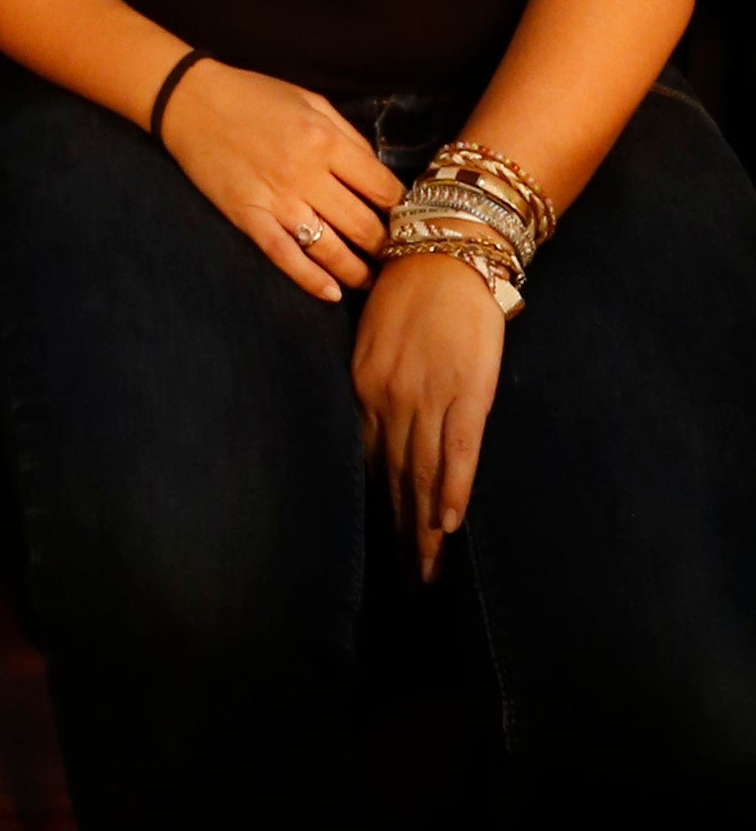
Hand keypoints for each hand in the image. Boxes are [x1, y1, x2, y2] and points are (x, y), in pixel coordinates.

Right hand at [157, 61, 402, 302]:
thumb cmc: (255, 96)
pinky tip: (331, 293)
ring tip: (369, 280)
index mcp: (326, 141)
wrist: (192, 101)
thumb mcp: (310, 101)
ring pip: (330, 249)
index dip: (402, 210)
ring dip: (357, 272)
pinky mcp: (248, 217)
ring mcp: (276, 200)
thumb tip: (378, 174)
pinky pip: (286, 257)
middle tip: (393, 257)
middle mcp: (306, 174)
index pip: (382, 189)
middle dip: (384, 246)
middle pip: (362, 226)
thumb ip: (348, 136)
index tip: (408, 222)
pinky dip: (311, 280)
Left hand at [353, 250, 505, 578]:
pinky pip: (458, 451)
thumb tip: (376, 425)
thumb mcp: (375, 337)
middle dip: (400, 534)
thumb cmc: (411, 289)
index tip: (382, 546)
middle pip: (394, 480)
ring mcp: (428, 397)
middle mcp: (389, 399)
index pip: (370, 462)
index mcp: (364, 387)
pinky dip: (453, 490)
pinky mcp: (467, 392)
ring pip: (423, 475)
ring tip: (427, 572)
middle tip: (407, 580)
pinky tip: (450, 525)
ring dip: (424, 529)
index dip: (379, 507)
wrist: (447, 250)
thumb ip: (373, 383)